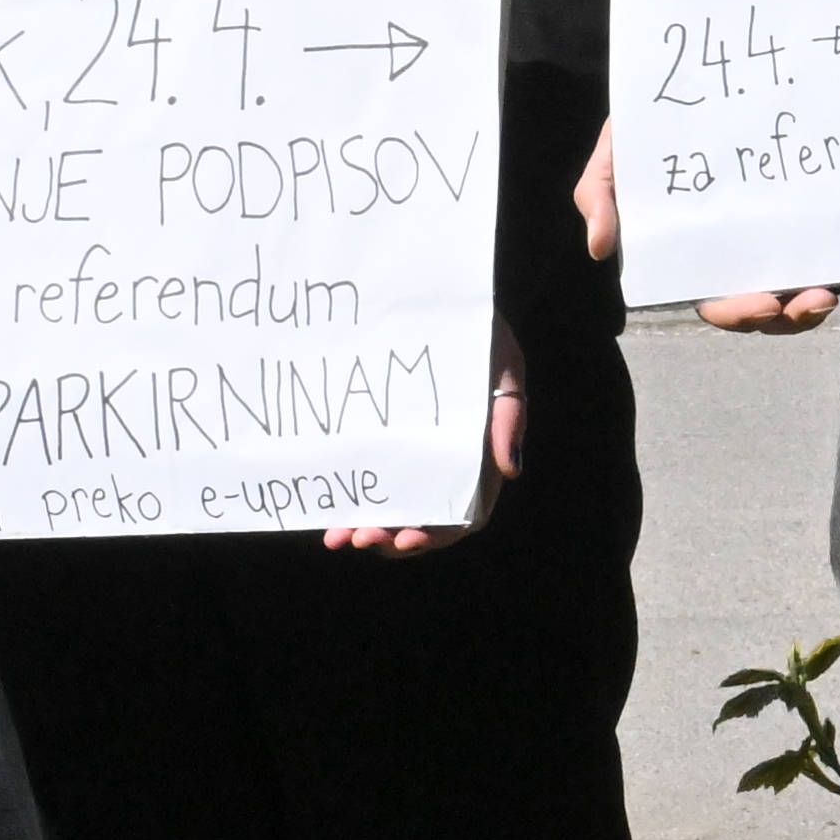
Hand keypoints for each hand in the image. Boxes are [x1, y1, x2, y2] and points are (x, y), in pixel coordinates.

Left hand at [327, 351, 526, 555]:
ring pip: (392, 508)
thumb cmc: (480, 334)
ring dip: (367, 528)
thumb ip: (509, 415)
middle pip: (423, 520)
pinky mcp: (384, 442)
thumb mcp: (503, 366)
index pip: (465, 513)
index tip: (407, 539)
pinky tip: (328, 516)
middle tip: (362, 539)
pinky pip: (368, 481)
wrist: (437, 300)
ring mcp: (413, 456)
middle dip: (392, 537)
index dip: (438, 533)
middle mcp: (446, 465)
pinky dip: (350, 503)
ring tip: (338, 537)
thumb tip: (511, 470)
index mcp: (480, 457)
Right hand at [595, 126, 835, 333]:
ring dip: (812, 304)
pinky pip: (815, 251)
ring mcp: (766, 239)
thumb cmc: (644, 134)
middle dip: (788, 318)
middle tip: (814, 301)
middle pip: (762, 308)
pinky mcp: (794, 216)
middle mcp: (732, 257)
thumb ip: (598, 196)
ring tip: (829, 294)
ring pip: (792, 290)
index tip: (763, 305)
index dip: (738, 314)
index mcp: (691, 257)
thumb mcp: (612, 161)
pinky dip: (829, 264)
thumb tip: (599, 248)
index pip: (714, 301)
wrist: (685, 89)